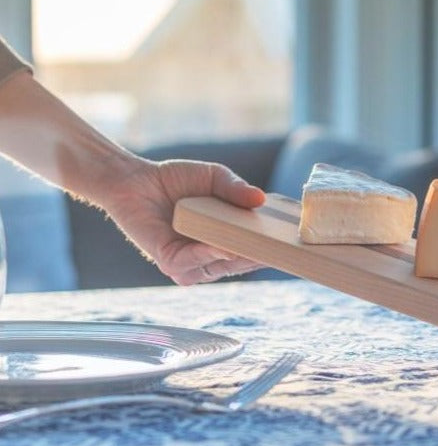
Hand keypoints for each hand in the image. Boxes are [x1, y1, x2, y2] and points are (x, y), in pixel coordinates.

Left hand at [102, 157, 265, 284]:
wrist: (136, 178)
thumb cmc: (177, 179)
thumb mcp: (215, 178)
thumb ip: (236, 189)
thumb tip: (262, 200)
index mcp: (224, 241)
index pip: (253, 251)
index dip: (272, 248)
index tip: (292, 242)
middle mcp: (208, 256)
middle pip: (241, 263)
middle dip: (259, 255)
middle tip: (281, 246)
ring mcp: (189, 262)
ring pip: (218, 267)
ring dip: (234, 257)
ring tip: (251, 245)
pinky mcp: (167, 260)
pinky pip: (190, 264)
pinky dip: (205, 256)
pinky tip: (218, 246)